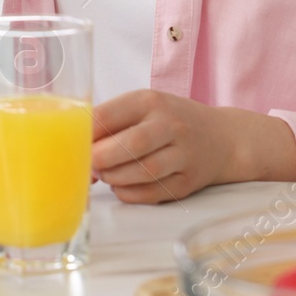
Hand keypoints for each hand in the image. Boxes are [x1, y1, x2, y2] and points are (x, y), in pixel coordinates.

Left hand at [90, 92, 295, 202]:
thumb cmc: (171, 121)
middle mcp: (169, 125)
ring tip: (105, 174)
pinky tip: (122, 186)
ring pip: (141, 172)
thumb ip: (112, 122)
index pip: (108, 115)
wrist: (223, 138)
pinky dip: (129, 194)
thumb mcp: (144, 107)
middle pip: (128, 145)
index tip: (73, 145)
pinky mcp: (189, 181)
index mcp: (150, 101)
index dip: (85, 135)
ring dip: (114, 178)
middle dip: (99, 159)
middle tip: (88, 165)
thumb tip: (75, 149)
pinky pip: (152, 193)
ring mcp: (183, 154)